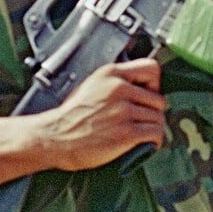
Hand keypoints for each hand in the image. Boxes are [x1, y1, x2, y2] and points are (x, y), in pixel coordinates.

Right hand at [47, 59, 165, 170]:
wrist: (54, 137)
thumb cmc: (70, 116)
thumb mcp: (92, 85)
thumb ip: (116, 82)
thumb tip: (140, 88)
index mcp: (111, 74)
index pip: (151, 68)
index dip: (154, 84)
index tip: (148, 94)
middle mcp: (119, 90)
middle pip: (158, 99)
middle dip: (152, 112)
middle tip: (142, 120)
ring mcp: (123, 111)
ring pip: (158, 118)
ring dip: (152, 128)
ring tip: (140, 133)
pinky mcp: (126, 133)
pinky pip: (156, 133)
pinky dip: (154, 140)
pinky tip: (144, 143)